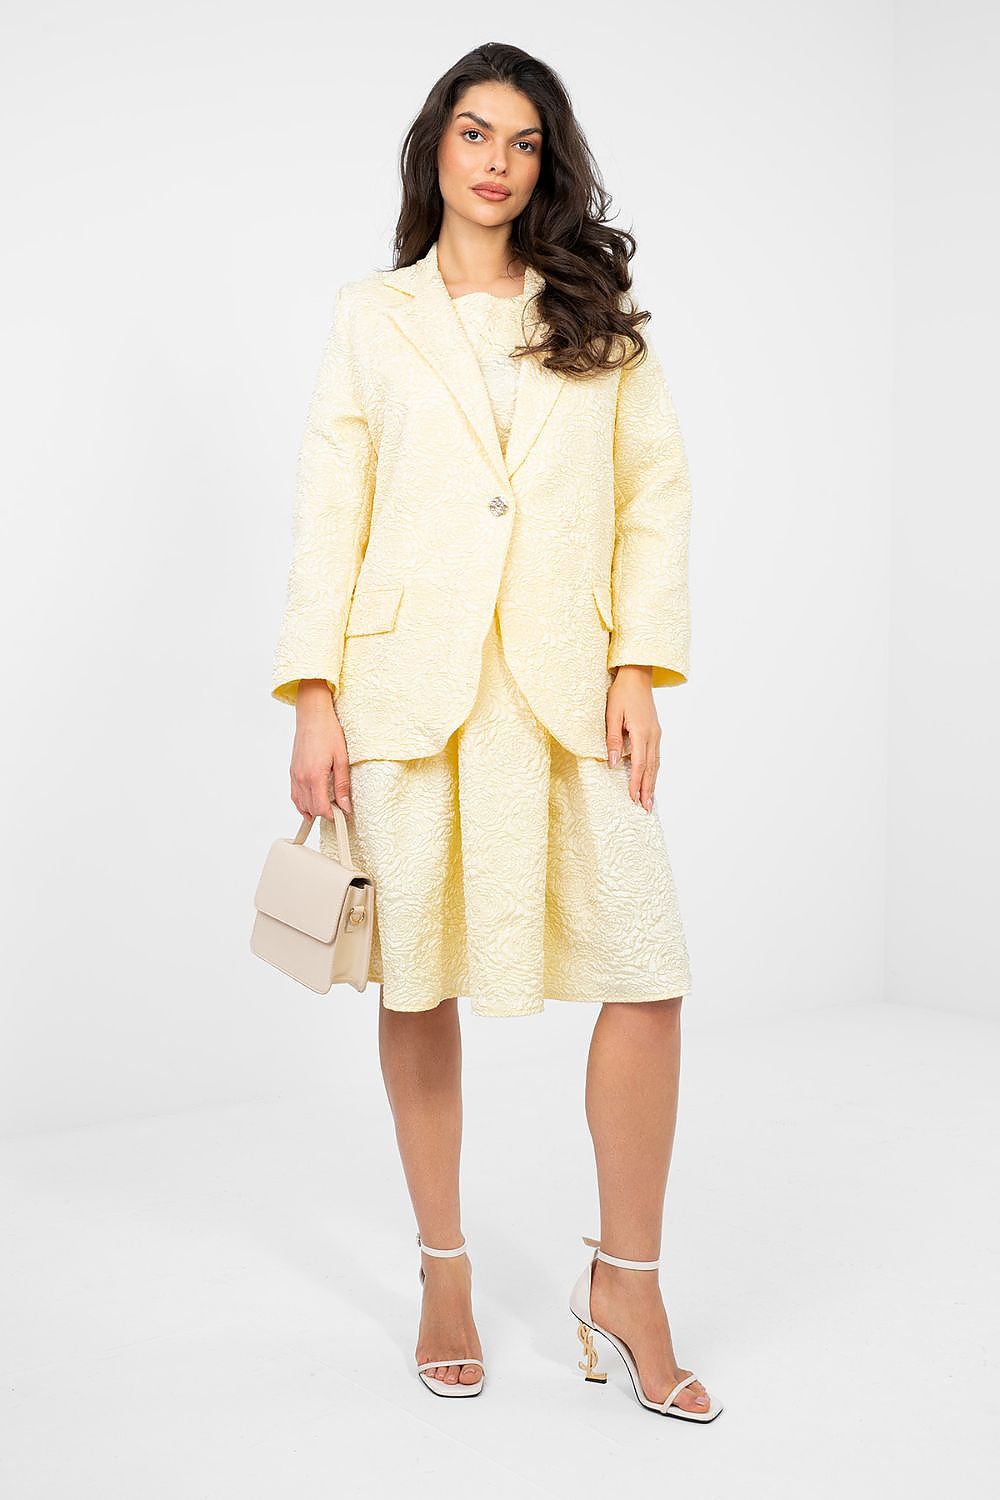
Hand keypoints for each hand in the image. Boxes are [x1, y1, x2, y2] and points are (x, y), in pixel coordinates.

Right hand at [290, 680, 352, 818]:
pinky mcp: (292, 771)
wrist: (312, 716)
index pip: (320, 807)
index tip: (341, 815)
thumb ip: (342, 785)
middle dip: (323, 813)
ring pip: (300, 803)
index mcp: (314, 776)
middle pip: (309, 808)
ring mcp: (294, 775)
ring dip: (312, 809)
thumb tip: (345, 805)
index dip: (331, 815)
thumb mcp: (342, 759)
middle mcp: (301, 778)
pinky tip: (310, 803)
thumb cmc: (328, 733)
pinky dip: (302, 802)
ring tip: (326, 809)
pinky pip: (294, 794)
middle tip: (337, 811)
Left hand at [606, 665, 659, 811]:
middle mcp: (653, 735)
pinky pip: (656, 756)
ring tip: (649, 799)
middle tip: (646, 808)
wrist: (637, 675)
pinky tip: (651, 778)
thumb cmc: (621, 693)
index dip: (636, 783)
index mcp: (641, 732)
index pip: (640, 764)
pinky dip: (653, 770)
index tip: (633, 798)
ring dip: (652, 782)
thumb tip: (613, 763)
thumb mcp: (611, 714)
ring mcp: (656, 733)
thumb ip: (612, 739)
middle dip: (648, 789)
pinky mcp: (654, 731)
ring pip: (656, 763)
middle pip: (651, 768)